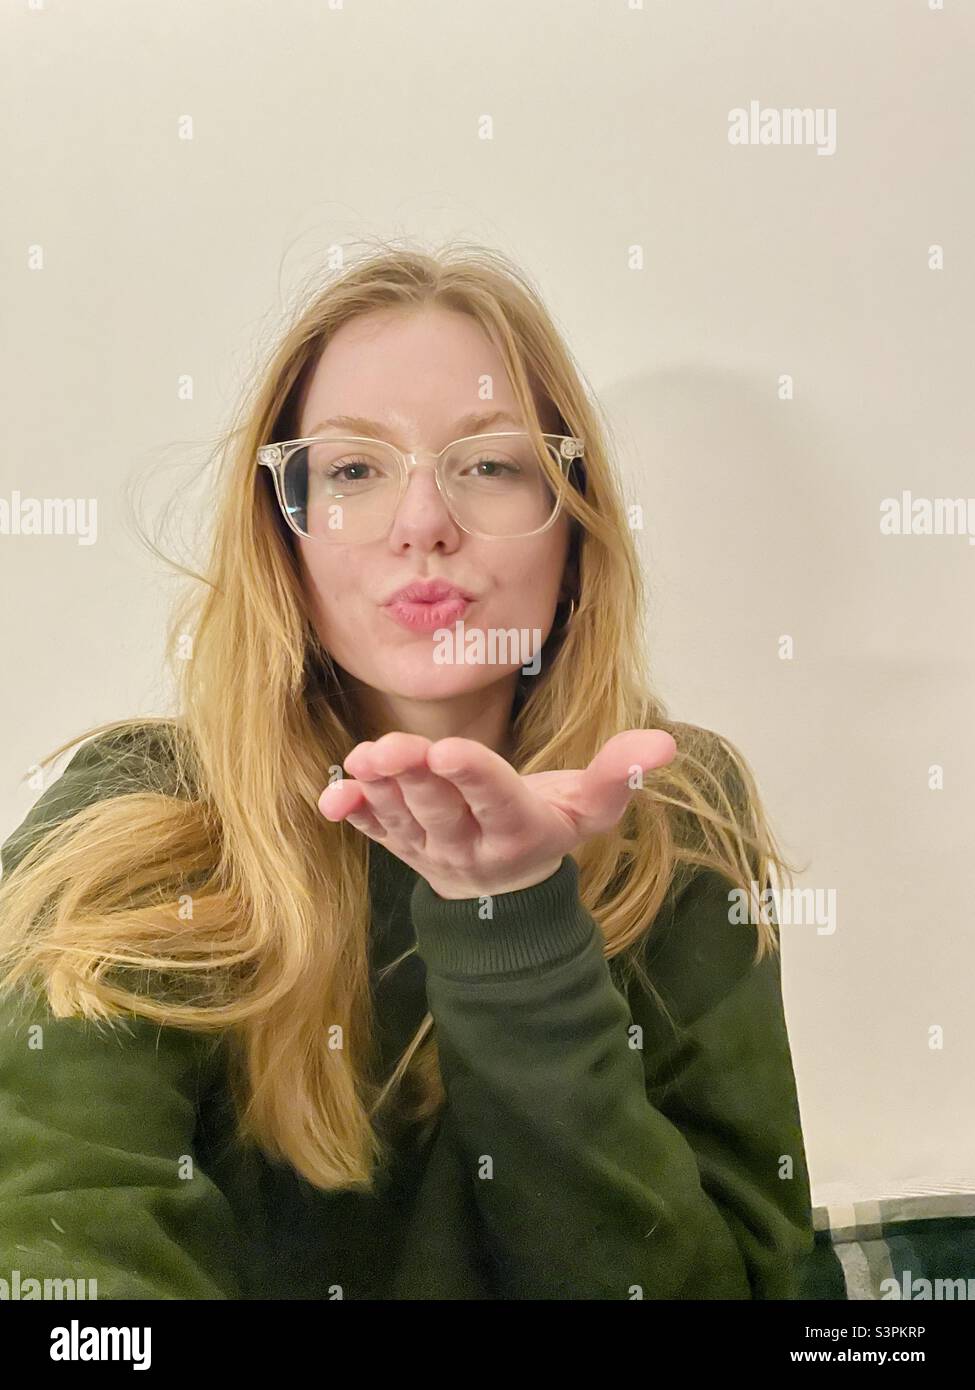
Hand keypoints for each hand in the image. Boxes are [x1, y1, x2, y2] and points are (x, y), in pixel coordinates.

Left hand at [317, 729, 676, 899]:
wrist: (504, 894)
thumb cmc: (551, 830)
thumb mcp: (592, 810)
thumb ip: (621, 775)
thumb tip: (665, 741)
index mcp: (519, 830)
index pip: (496, 800)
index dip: (474, 776)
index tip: (448, 749)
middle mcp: (469, 845)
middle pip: (440, 810)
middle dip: (416, 778)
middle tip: (391, 747)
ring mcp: (428, 849)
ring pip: (401, 819)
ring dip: (379, 791)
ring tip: (362, 758)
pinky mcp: (398, 846)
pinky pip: (372, 833)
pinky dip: (352, 816)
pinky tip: (331, 797)